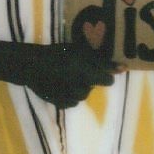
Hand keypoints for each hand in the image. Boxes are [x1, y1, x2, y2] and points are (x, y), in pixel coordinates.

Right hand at [0, 41, 119, 109]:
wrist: (31, 65)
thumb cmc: (57, 53)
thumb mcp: (79, 50)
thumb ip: (101, 59)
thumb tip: (123, 68)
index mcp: (86, 71)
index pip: (108, 80)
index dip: (107, 74)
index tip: (103, 70)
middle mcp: (80, 86)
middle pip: (94, 86)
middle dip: (91, 79)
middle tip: (80, 69)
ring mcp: (70, 97)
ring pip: (83, 95)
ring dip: (80, 87)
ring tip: (69, 76)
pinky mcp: (60, 103)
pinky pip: (72, 102)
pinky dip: (70, 94)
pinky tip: (62, 84)